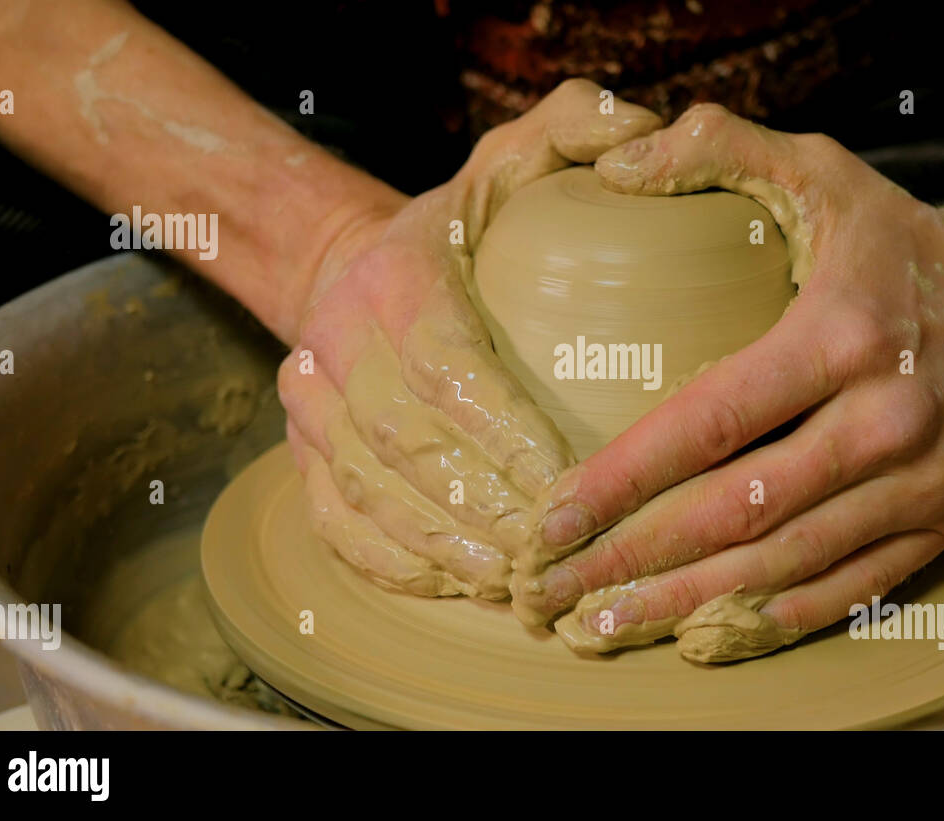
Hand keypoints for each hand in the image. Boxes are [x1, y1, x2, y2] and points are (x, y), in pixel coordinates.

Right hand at [278, 80, 661, 598]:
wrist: (348, 263)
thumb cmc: (460, 225)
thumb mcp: (513, 158)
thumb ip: (576, 129)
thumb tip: (643, 135)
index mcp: (393, 279)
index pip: (447, 369)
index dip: (503, 435)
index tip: (568, 482)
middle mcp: (336, 343)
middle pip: (408, 446)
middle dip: (484, 509)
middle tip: (554, 553)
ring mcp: (310, 405)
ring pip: (370, 494)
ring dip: (443, 549)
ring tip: (514, 584)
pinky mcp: (300, 450)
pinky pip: (336, 520)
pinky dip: (393, 564)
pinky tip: (453, 588)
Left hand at [512, 103, 943, 659]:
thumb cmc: (902, 240)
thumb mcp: (819, 168)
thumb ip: (715, 147)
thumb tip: (609, 163)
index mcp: (841, 338)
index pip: (710, 423)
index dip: (622, 480)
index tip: (550, 518)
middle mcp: (885, 423)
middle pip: (737, 514)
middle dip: (633, 559)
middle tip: (550, 589)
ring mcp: (919, 486)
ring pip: (783, 566)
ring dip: (687, 604)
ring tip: (604, 625)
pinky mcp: (939, 524)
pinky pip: (845, 590)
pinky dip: (769, 620)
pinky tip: (701, 635)